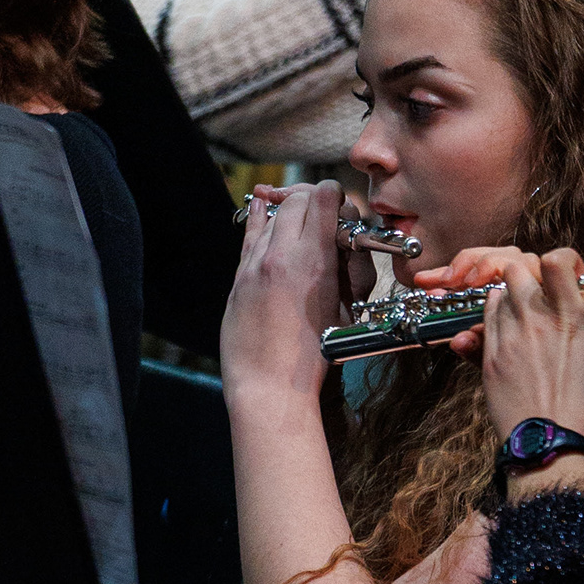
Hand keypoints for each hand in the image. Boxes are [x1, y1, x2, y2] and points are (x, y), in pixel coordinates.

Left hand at [222, 183, 343, 411]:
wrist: (269, 387)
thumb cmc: (311, 362)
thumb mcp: (342, 314)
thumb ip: (344, 274)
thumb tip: (343, 249)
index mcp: (316, 264)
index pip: (324, 200)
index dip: (335, 196)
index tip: (338, 202)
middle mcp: (283, 255)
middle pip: (298, 200)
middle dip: (312, 200)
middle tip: (320, 211)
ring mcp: (256, 263)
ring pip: (273, 213)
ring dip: (288, 210)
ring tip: (296, 216)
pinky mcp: (239, 277)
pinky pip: (250, 233)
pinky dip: (260, 216)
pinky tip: (262, 203)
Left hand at [473, 252, 583, 456]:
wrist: (551, 446)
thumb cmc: (583, 410)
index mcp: (571, 317)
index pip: (555, 260)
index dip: (561, 259)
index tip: (566, 272)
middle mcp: (536, 318)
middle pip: (517, 268)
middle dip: (526, 275)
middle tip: (536, 291)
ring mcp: (508, 335)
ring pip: (497, 293)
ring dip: (508, 296)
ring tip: (521, 317)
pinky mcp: (489, 355)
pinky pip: (484, 321)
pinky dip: (494, 320)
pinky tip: (508, 336)